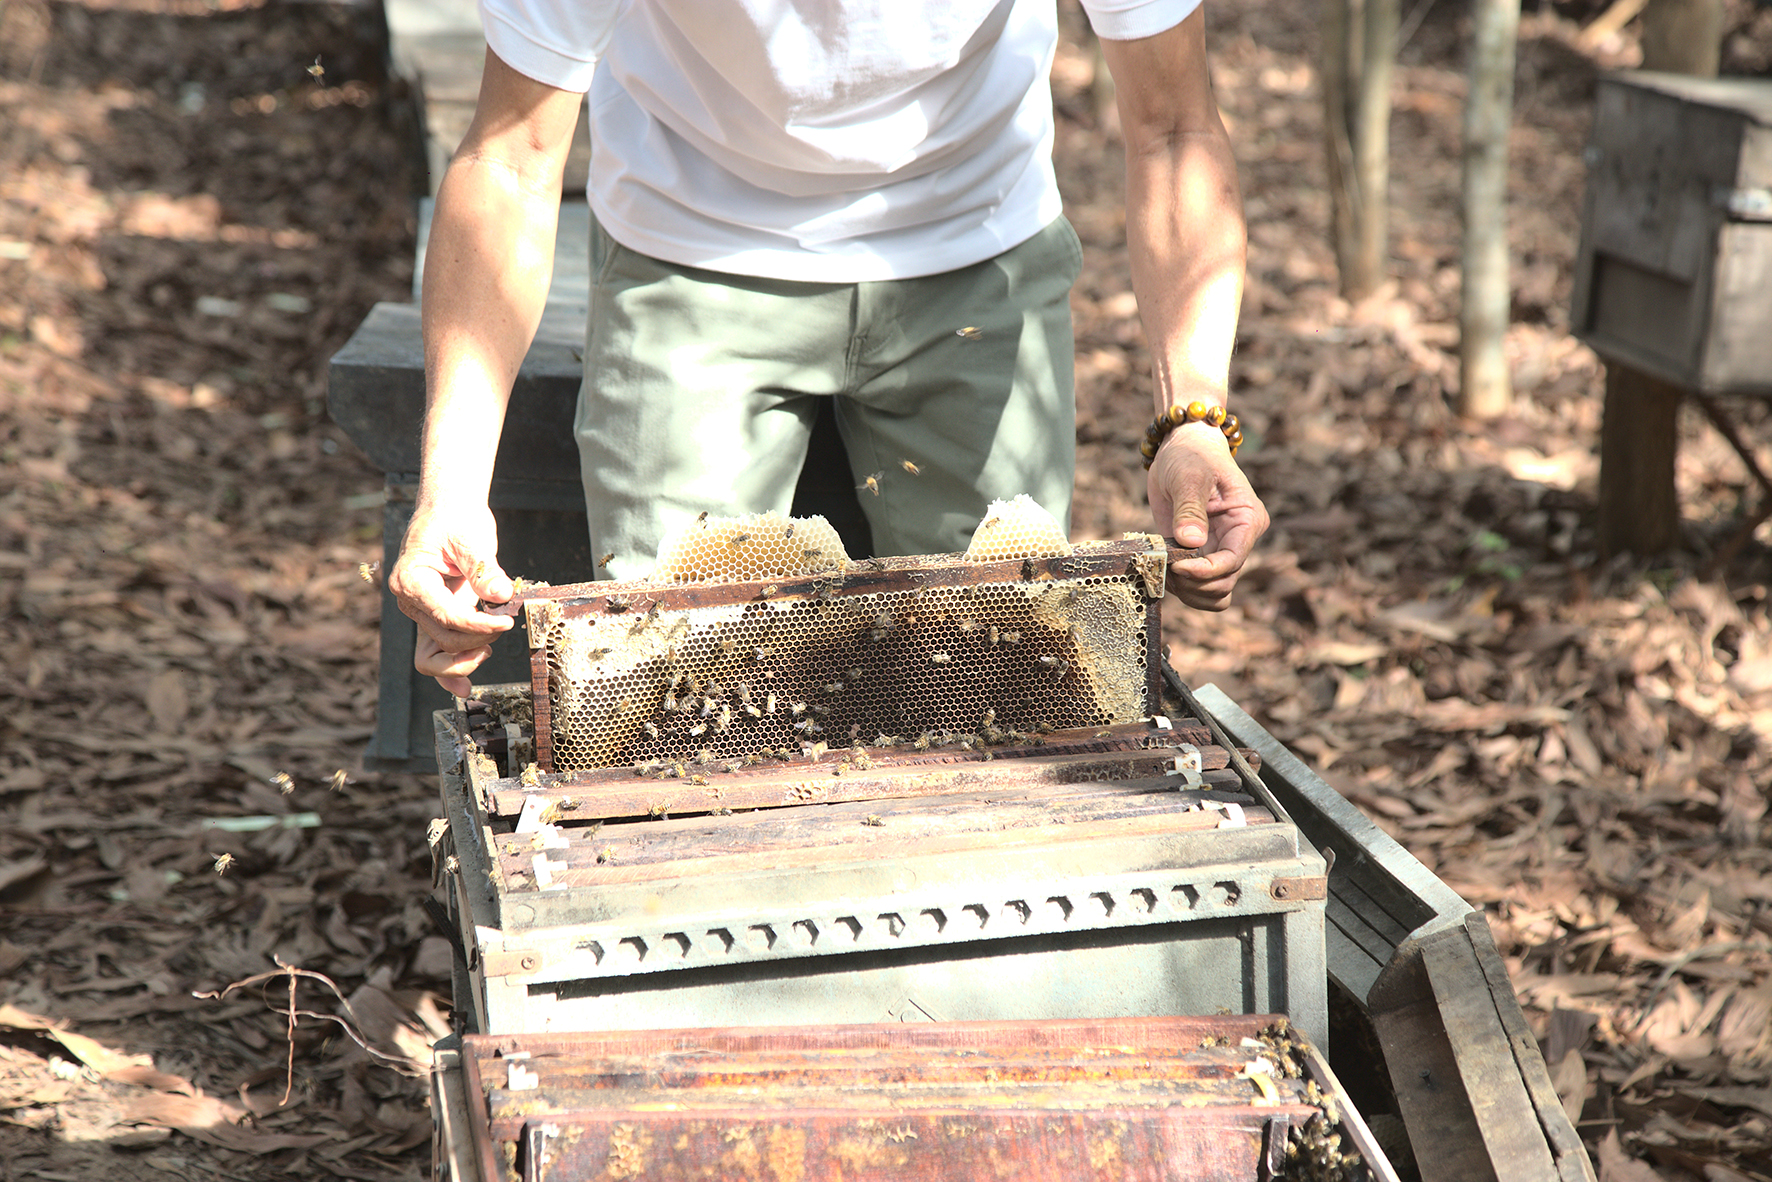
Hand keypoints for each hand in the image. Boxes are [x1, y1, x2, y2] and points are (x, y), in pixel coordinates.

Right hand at [387, 502, 513, 696]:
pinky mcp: (433, 618)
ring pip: (435, 656)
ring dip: (466, 657)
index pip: (446, 616)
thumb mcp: (473, 538)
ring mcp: (419, 613)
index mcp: (411, 580)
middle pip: (443, 640)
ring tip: (491, 642)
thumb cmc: (455, 518)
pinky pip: (435, 654)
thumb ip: (485, 570)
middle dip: (478, 638)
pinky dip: (450, 671)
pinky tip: (466, 687)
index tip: (506, 621)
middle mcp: (409, 601)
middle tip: (506, 622)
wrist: (448, 510)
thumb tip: (502, 596)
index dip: (478, 625)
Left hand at [1146, 422, 1268, 609]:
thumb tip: (1191, 542)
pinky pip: (1197, 588)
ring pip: (1213, 594)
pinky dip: (1180, 588)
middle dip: (1193, 583)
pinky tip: (1163, 569)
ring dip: (1187, 591)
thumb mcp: (1189, 476)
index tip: (1176, 565)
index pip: (1232, 561)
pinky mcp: (1199, 556)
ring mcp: (1219, 551)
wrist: (1181, 450)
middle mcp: (1238, 541)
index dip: (1204, 571)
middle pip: (1223, 584)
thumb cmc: (1191, 455)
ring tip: (1163, 567)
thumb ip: (1190, 509)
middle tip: (1165, 565)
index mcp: (1247, 520)